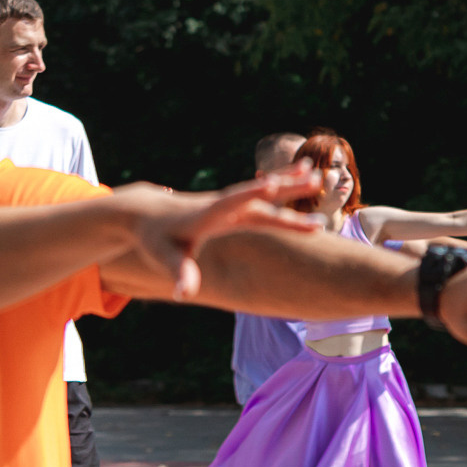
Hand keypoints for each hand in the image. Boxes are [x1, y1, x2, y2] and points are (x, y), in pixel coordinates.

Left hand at [118, 166, 325, 301]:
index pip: (230, 204)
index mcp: (205, 215)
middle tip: (313, 181)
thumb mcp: (164, 256)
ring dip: (290, 184)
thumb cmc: (155, 238)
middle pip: (257, 196)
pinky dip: (283, 182)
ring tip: (318, 176)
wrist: (148, 212)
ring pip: (265, 193)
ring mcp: (230, 202)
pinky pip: (263, 194)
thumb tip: (184, 294)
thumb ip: (179, 272)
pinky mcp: (234, 204)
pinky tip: (302, 173)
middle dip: (284, 189)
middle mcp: (222, 204)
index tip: (270, 185)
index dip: (249, 195)